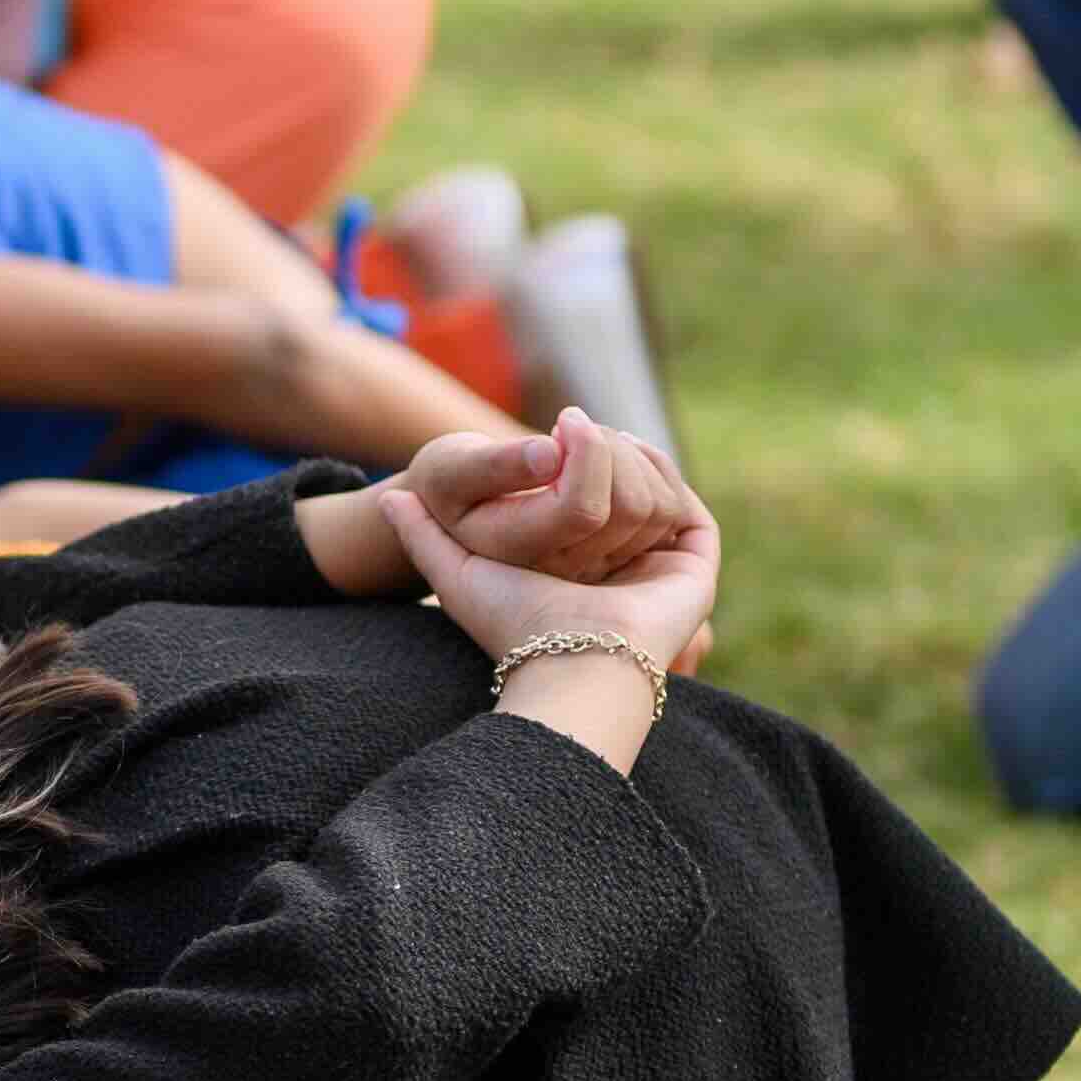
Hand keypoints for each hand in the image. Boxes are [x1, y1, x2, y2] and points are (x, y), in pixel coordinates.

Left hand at [377, 408, 722, 677]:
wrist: (568, 657)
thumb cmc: (514, 624)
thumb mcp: (456, 573)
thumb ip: (422, 538)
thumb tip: (388, 502)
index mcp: (578, 569)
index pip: (591, 492)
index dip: (582, 453)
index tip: (561, 422)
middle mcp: (623, 568)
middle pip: (628, 481)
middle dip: (605, 450)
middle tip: (575, 427)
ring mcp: (662, 568)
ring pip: (660, 488)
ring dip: (630, 461)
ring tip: (595, 441)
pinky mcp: (693, 571)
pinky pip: (689, 509)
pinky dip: (666, 478)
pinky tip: (632, 454)